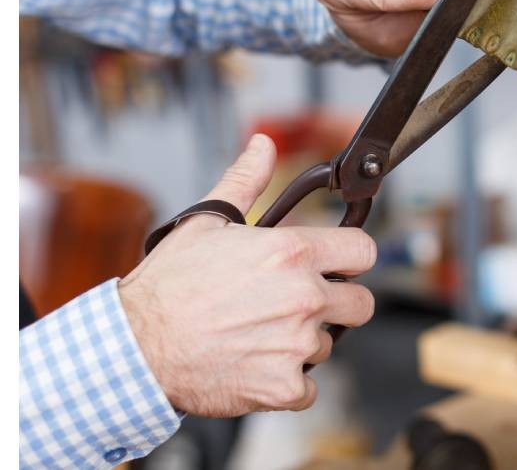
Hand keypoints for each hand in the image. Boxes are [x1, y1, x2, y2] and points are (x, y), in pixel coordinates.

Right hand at [118, 134, 376, 416]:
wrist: (135, 348)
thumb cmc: (168, 286)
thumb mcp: (206, 222)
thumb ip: (246, 181)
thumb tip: (263, 145)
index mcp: (293, 253)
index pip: (363, 251)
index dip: (351, 258)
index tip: (338, 265)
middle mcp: (304, 296)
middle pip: (362, 304)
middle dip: (338, 304)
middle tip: (301, 305)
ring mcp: (297, 344)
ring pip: (327, 345)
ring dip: (303, 343)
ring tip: (260, 334)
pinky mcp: (284, 386)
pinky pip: (307, 388)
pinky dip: (286, 383)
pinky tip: (255, 365)